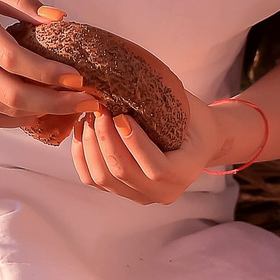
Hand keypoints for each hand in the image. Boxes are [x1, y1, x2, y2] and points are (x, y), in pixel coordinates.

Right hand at [0, 0, 102, 129]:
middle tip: (87, 100)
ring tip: (70, 107)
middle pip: (13, 94)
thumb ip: (22, 2)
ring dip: (41, 113)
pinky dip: (16, 120)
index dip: (49, 73)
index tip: (78, 76)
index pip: (15, 61)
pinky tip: (38, 112)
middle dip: (56, 102)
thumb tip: (60, 19)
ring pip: (3, 111)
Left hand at [70, 87, 240, 205]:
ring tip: (89, 116)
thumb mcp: (185, 109)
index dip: (134, 143)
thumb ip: (159, 104)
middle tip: (98, 109)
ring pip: (103, 178)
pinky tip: (82, 129)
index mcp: (185, 173)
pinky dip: (82, 155)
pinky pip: (92, 179)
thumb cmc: (193, 119)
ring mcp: (139, 196)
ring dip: (91, 145)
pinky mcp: (120, 192)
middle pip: (122, 173)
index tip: (120, 115)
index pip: (156, 168)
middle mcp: (162, 192)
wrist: (197, 140)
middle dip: (105, 138)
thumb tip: (121, 83)